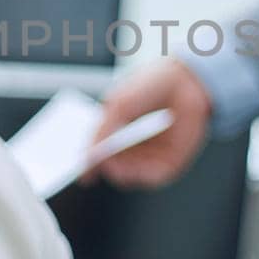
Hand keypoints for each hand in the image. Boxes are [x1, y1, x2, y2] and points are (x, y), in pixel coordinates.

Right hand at [83, 58, 211, 188]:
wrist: (184, 80)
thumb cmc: (149, 87)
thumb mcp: (117, 106)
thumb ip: (102, 132)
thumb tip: (88, 156)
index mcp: (115, 133)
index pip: (96, 153)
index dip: (85, 161)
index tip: (74, 165)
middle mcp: (131, 148)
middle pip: (110, 168)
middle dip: (101, 167)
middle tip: (95, 163)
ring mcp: (149, 157)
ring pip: (127, 176)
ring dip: (119, 171)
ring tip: (114, 161)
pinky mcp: (168, 163)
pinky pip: (150, 178)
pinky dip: (140, 174)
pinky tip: (135, 165)